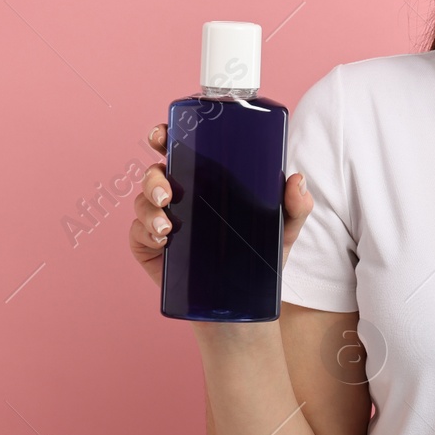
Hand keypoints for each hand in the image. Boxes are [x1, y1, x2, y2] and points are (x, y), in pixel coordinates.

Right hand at [129, 122, 315, 289]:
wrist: (245, 299)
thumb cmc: (261, 255)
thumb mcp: (284, 228)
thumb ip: (296, 205)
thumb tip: (297, 180)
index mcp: (207, 179)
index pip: (180, 150)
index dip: (165, 137)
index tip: (162, 135)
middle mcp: (181, 194)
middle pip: (155, 172)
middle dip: (153, 177)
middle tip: (166, 193)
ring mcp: (163, 219)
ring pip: (143, 201)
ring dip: (149, 208)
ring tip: (167, 227)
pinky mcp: (151, 247)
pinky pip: (137, 232)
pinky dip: (144, 231)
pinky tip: (161, 239)